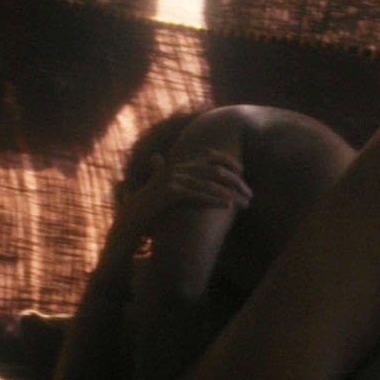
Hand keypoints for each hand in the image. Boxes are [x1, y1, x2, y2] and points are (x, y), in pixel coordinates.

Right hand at [112, 149, 251, 242]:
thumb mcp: (168, 195)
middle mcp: (175, 168)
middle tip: (249, 195)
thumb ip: (182, 185)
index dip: (228, 162)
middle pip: (213, 170)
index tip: (243, 173)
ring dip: (229, 193)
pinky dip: (214, 199)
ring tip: (244, 203)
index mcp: (177, 166)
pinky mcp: (169, 192)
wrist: (130, 222)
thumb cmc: (151, 211)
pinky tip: (227, 205)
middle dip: (235, 182)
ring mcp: (171, 178)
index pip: (208, 158)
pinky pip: (196, 194)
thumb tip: (193, 179)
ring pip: (208, 182)